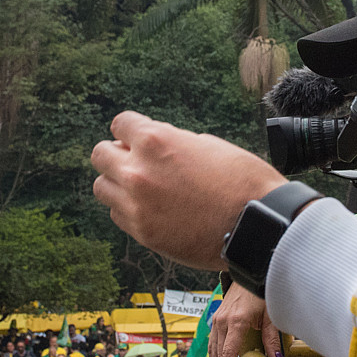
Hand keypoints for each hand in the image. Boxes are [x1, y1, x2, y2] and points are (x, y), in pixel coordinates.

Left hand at [91, 112, 283, 269]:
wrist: (257, 226)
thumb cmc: (242, 181)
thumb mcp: (207, 144)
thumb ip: (172, 142)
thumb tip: (154, 145)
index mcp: (155, 141)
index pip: (119, 124)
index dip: (131, 129)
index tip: (137, 137)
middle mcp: (137, 171)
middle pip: (99, 155)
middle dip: (116, 154)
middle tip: (134, 161)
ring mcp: (136, 205)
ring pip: (102, 187)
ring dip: (117, 183)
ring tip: (141, 188)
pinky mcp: (142, 232)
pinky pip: (117, 215)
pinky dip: (128, 210)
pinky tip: (151, 209)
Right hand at [209, 285, 279, 356]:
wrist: (251, 272)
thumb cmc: (263, 291)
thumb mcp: (271, 316)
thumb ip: (272, 340)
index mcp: (236, 322)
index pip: (229, 354)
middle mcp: (222, 321)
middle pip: (219, 356)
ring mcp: (217, 319)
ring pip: (213, 350)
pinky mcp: (217, 318)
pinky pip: (213, 342)